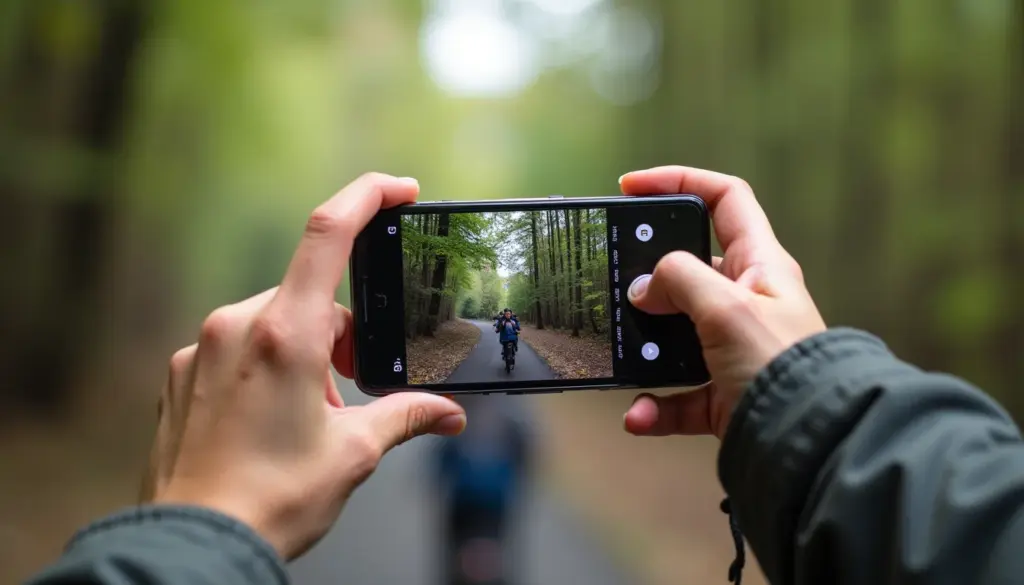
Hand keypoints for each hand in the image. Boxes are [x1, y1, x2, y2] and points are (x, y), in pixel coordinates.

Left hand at [138, 173, 466, 558]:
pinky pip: (236, 349)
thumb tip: (447, 414)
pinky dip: (265, 369)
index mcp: (285, 335)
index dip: (367, 196)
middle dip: (341, 333)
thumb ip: (406, 416)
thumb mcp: (354, 453)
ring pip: (273, 323)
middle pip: (309, 297)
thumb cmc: (269, 500)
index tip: (399, 190)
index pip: (328, 233)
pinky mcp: (181, 373)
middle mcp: (237, 327)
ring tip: (309, 417)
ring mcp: (203, 348)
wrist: (193, 545)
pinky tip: (271, 420)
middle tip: (354, 385)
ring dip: (303, 354)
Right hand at [620, 166, 825, 439]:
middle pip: (688, 270)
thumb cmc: (780, 364)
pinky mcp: (722, 394)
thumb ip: (680, 281)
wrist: (809, 441)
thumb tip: (644, 287)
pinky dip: (655, 405)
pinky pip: (677, 394)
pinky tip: (638, 414)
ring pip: (675, 335)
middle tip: (614, 283)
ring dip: (645, 349)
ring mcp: (732, 349)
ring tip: (622, 355)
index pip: (724, 200)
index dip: (680, 181)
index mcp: (760, 264)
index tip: (631, 188)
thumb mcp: (727, 307)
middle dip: (649, 277)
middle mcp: (747, 302)